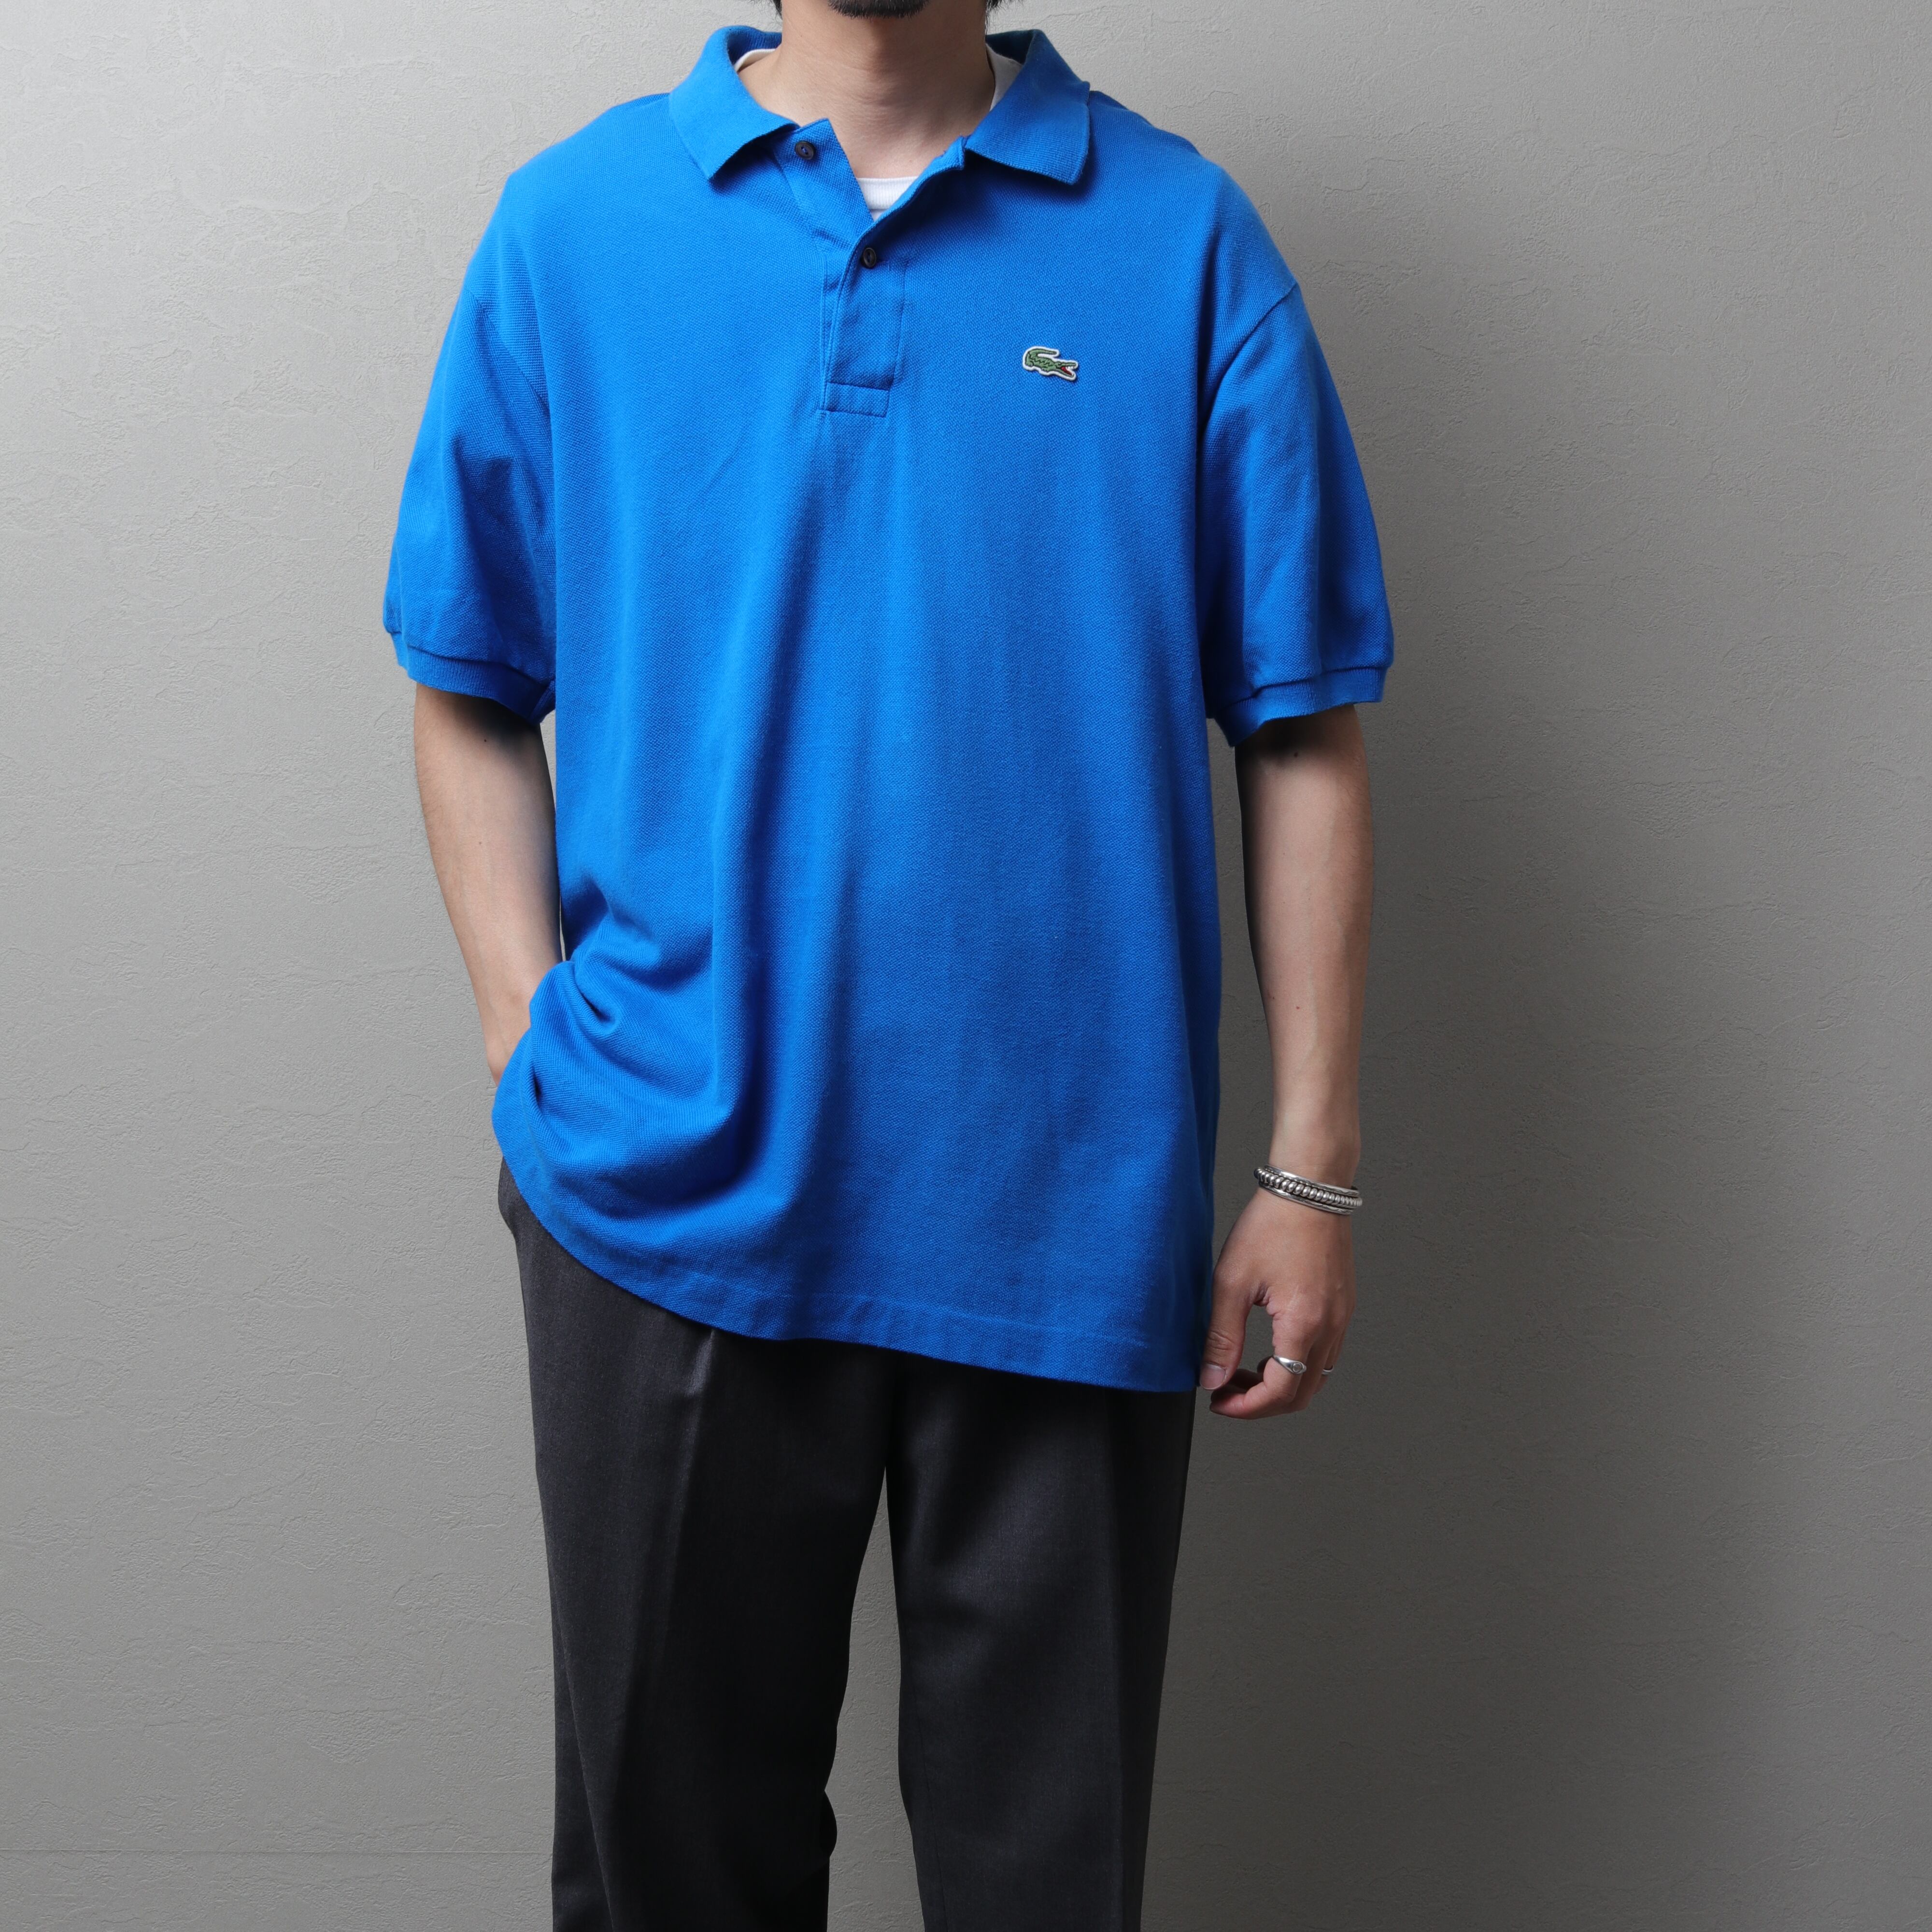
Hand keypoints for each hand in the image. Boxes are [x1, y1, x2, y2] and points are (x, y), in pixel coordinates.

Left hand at [1198, 1186, 1353, 1417]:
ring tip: (1242, 1369)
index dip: (1246, 1407)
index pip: (1280, 1393)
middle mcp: (1332, 1326)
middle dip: (1261, 1402)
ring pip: (1316, 1377)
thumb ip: (1221, 1336)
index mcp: (1304, 1323)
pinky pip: (1325, 1354)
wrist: (1308, 1188)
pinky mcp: (1343, 1306)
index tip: (1218, 1401)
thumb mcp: (1232, 1281)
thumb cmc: (1272, 1224)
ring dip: (1281, 1385)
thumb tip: (1211, 1378)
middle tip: (1226, 1390)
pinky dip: (1297, 1364)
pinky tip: (1270, 1349)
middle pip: (1303, 1394)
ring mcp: (1342, 1317)